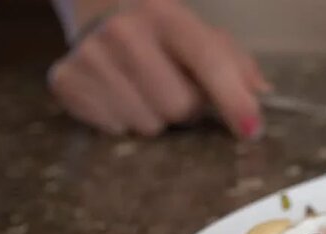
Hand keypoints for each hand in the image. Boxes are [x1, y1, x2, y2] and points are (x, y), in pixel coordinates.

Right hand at [48, 0, 269, 137]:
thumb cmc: (164, 33)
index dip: (233, 100)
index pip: (208, 62)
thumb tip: (260, 93)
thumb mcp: (201, 35)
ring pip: (147, 124)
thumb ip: (236, 63)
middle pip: (179, 107)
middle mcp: (124, 31)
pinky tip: (119, 94)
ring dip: (156, 117)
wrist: (99, 6)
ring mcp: (90, 55)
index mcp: (167, 15)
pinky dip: (122, 121)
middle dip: (187, 107)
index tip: (251, 130)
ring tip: (146, 91)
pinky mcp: (65, 81)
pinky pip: (113, 128)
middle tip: (176, 89)